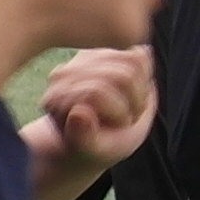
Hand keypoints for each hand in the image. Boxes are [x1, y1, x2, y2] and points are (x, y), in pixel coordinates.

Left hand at [36, 43, 154, 169]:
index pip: (98, 92)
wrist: (100, 135)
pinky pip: (140, 56)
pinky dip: (144, 77)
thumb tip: (79, 112)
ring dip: (139, 91)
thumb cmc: (96, 146)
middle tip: (124, 120)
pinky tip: (131, 91)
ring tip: (126, 107)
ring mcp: (82, 58)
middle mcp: (63, 74)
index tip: (112, 131)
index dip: (119, 115)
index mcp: (56, 99)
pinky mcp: (103, 49)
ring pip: (133, 63)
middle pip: (122, 76)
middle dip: (133, 102)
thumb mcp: (93, 151)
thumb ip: (84, 137)